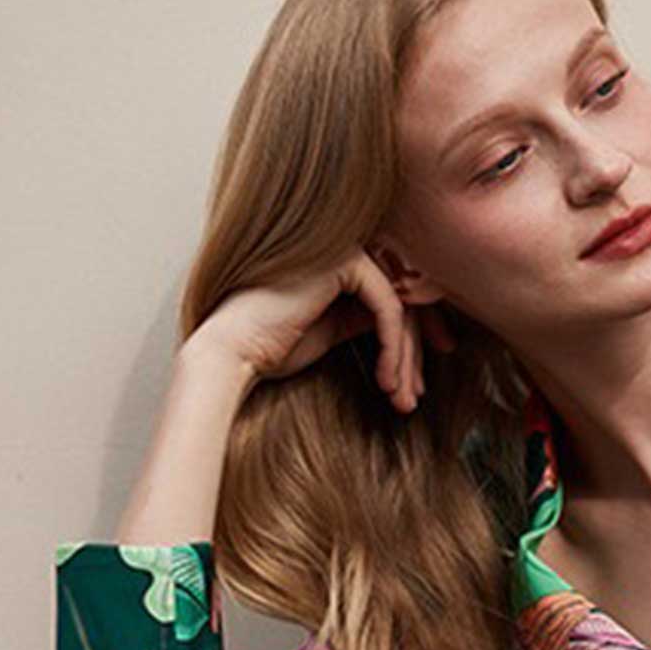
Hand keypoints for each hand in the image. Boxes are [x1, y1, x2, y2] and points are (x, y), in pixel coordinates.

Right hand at [188, 247, 454, 410]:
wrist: (234, 352)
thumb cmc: (271, 348)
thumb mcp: (330, 332)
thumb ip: (362, 319)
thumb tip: (405, 331)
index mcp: (336, 263)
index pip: (391, 300)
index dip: (410, 345)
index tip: (416, 387)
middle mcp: (341, 249)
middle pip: (401, 302)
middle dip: (412, 356)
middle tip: (413, 399)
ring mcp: (342, 249)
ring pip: (399, 308)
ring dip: (403, 360)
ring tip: (400, 400)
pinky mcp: (344, 261)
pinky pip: (388, 307)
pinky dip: (392, 348)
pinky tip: (384, 380)